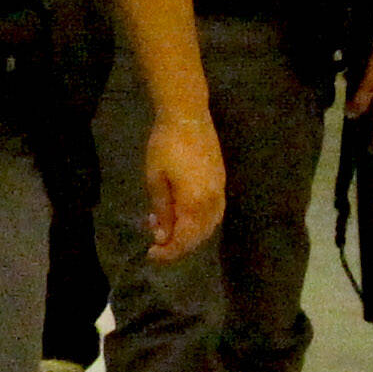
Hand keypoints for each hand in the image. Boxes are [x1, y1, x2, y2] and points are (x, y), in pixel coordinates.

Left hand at [141, 107, 228, 263]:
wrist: (188, 117)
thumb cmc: (166, 146)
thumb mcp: (155, 180)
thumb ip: (162, 210)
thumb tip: (163, 234)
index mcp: (197, 203)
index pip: (185, 239)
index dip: (169, 252)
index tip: (151, 254)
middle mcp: (214, 201)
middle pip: (200, 236)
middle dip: (178, 244)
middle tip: (155, 241)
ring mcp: (220, 191)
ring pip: (209, 225)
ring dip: (188, 233)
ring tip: (163, 226)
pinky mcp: (221, 182)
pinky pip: (213, 212)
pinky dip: (197, 221)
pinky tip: (179, 213)